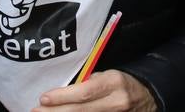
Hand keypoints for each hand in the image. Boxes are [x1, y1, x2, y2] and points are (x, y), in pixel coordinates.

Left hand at [33, 70, 156, 111]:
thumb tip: (61, 92)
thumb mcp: (108, 76)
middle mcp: (115, 102)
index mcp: (113, 82)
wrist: (149, 98)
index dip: (62, 97)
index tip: (43, 98)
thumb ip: (88, 83)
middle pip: (80, 111)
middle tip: (35, 111)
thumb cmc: (122, 83)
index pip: (84, 92)